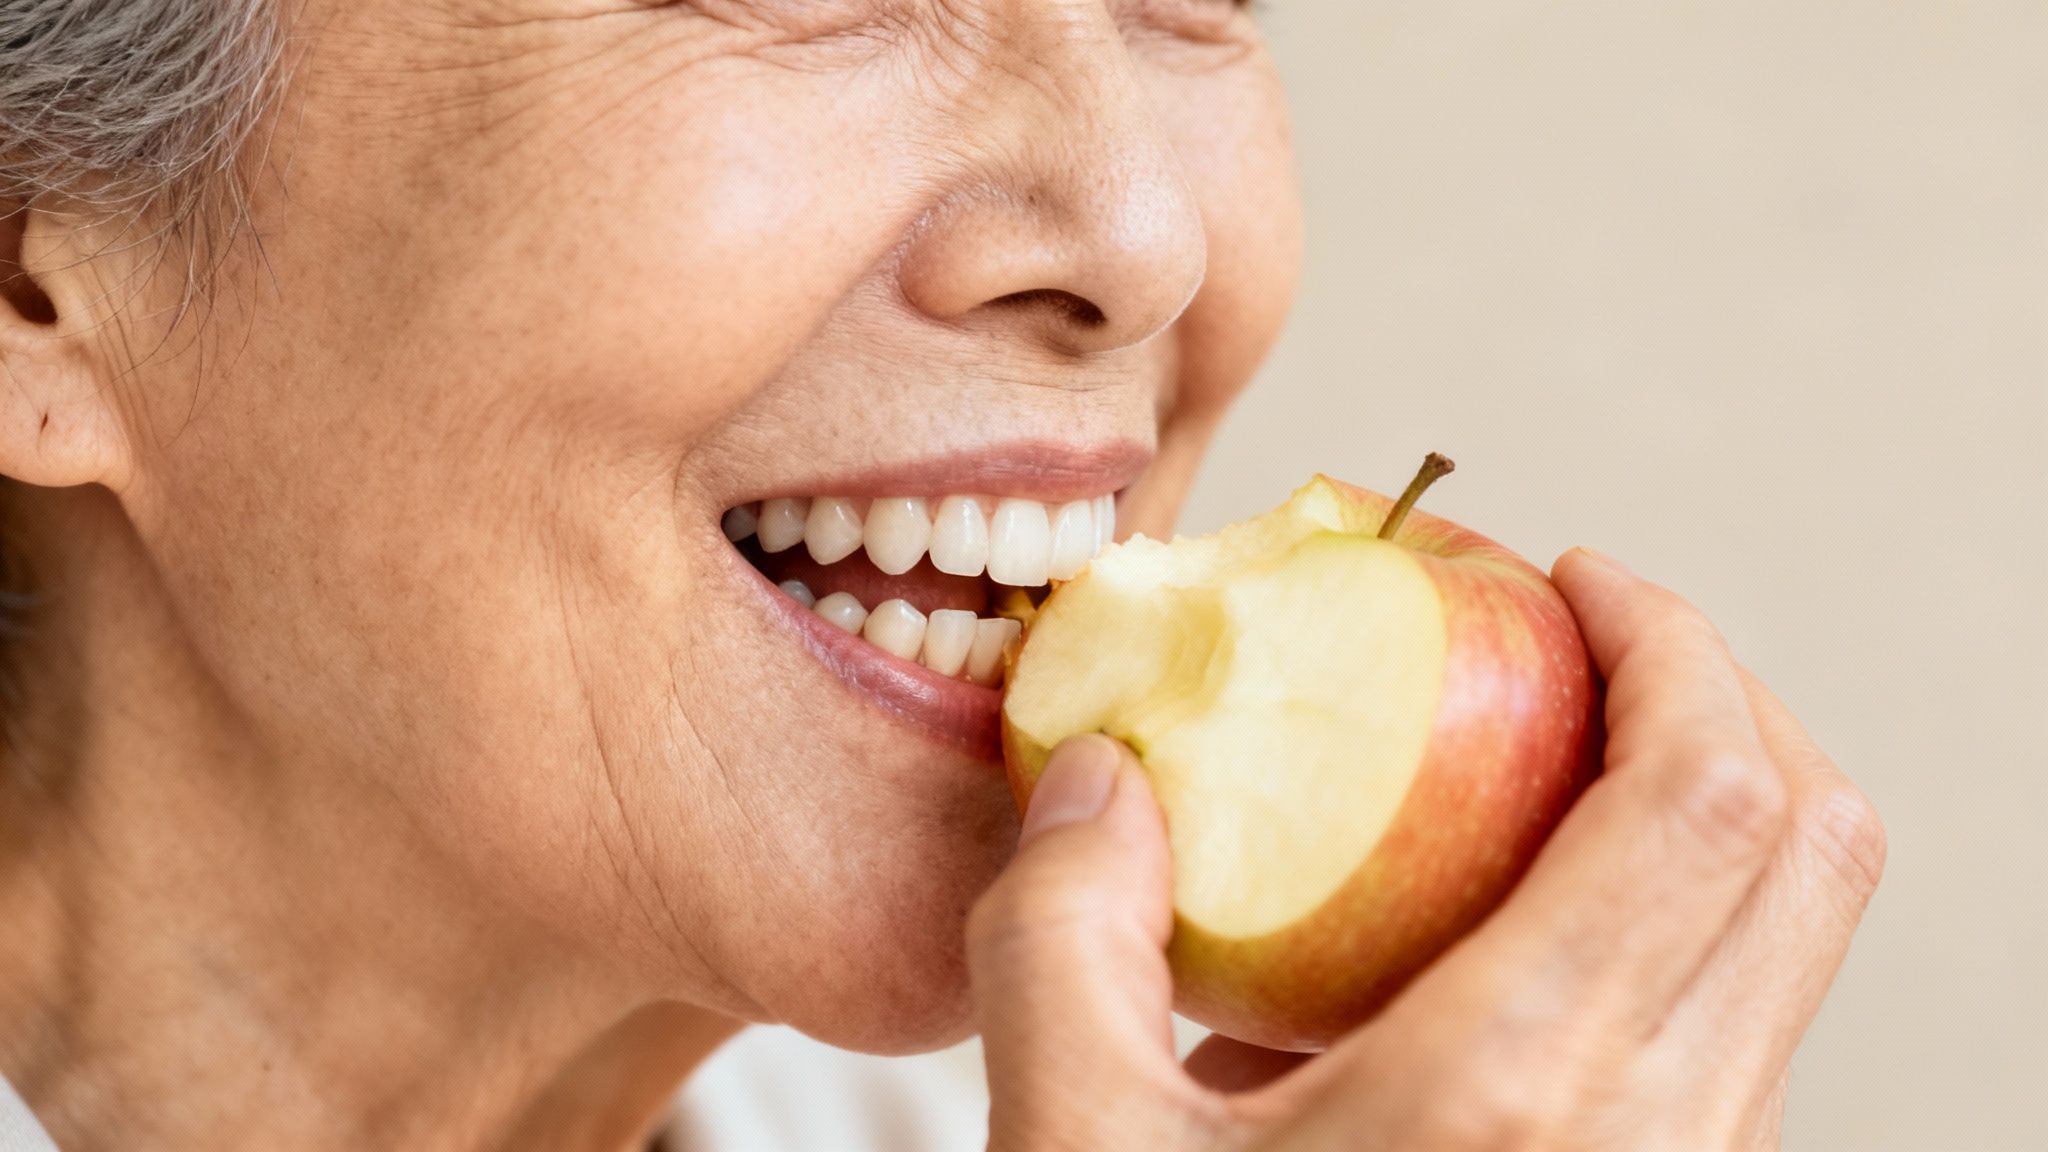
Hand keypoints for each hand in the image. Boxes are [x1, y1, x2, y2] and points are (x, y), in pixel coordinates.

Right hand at [968, 547, 1884, 1149]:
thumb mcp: (1072, 1149)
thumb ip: (1059, 932)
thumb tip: (1095, 776)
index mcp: (1522, 1098)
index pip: (1706, 798)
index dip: (1668, 640)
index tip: (1564, 576)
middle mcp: (1660, 1142)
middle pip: (1810, 847)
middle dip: (1715, 693)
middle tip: (1575, 639)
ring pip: (1792, 945)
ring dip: (1703, 807)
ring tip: (1537, 764)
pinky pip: (1736, 1028)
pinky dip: (1667, 922)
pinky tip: (1501, 934)